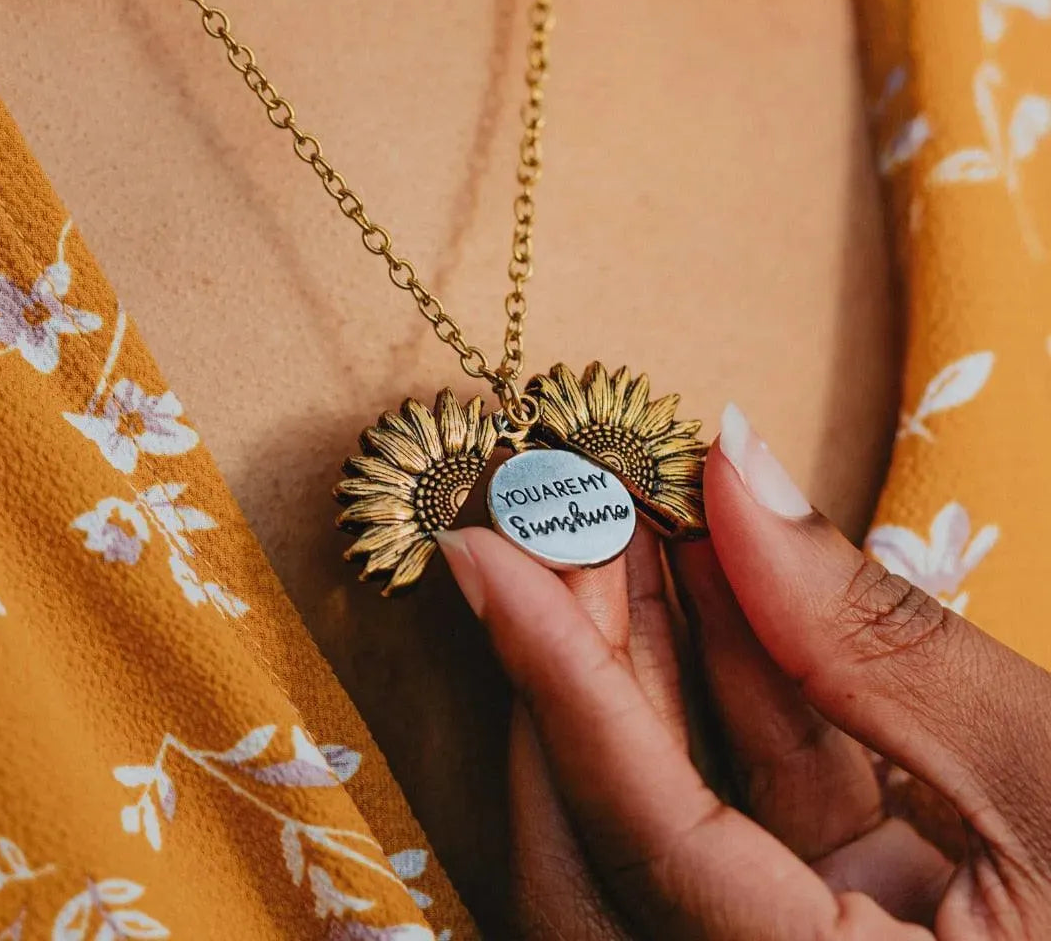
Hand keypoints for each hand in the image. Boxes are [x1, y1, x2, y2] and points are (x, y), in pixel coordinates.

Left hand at [436, 405, 1050, 938]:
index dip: (559, 680)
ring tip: (619, 522)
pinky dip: (734, 682)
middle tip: (554, 520)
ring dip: (648, 658)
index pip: (646, 837)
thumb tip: (739, 470)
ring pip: (678, 810)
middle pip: (619, 838)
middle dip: (581, 663)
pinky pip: (755, 799)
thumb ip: (879, 634)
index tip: (486, 552)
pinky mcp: (851, 918)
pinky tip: (712, 573)